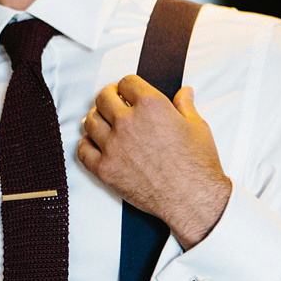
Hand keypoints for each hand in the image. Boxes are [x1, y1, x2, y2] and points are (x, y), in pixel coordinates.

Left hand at [77, 76, 231, 249]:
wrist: (191, 198)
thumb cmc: (196, 164)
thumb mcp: (197, 126)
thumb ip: (185, 105)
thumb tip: (184, 92)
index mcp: (150, 106)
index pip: (127, 82)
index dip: (127, 86)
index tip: (127, 91)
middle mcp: (127, 122)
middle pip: (103, 98)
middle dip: (108, 96)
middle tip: (112, 101)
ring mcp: (113, 146)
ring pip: (90, 122)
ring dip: (95, 118)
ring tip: (102, 121)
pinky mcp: (105, 169)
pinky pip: (83, 150)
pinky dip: (86, 144)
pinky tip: (93, 143)